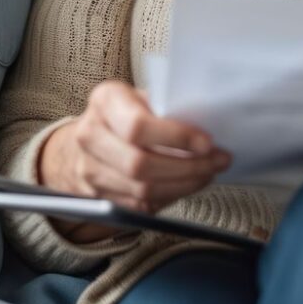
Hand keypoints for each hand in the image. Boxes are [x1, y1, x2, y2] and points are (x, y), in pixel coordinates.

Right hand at [39, 80, 229, 216]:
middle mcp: (90, 135)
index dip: (176, 138)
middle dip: (187, 167)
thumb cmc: (124, 113)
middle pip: (140, 164)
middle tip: (216, 162)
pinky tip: (187, 184)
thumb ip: (166, 109)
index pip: (138, 126)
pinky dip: (171, 196)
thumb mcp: (142, 97)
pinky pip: (141, 206)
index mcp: (104, 102)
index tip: (206, 143)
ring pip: (143, 190)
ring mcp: (90, 170)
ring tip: (207, 173)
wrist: (87, 139)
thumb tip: (208, 127)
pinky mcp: (99, 196)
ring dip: (184, 185)